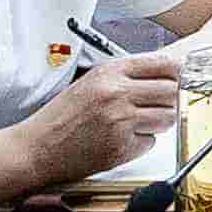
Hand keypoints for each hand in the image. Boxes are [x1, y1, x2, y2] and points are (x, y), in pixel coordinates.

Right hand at [11, 51, 183, 190]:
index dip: (175, 73)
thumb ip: (124, 75)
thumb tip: (164, 72)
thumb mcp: (90, 81)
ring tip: (137, 123)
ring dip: (158, 122)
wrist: (36, 148)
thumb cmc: (60, 116)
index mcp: (110, 72)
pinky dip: (141, 142)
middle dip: (168, 99)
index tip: (176, 79)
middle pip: (171, 91)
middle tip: (155, 105)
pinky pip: (150, 142)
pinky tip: (120, 140)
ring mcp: (120, 121)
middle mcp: (118, 93)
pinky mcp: (121, 147)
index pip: (164, 64)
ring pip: (167, 117)